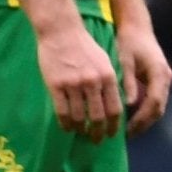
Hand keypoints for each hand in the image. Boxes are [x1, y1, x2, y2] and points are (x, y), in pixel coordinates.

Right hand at [36, 17, 123, 140]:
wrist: (61, 31)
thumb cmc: (84, 46)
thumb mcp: (104, 62)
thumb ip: (110, 82)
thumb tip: (115, 104)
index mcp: (108, 77)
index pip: (115, 109)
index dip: (114, 125)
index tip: (112, 134)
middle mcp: (92, 82)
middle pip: (98, 117)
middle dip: (98, 132)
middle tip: (97, 140)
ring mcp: (73, 84)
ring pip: (79, 117)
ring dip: (81, 129)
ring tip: (81, 133)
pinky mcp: (56, 85)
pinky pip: (62, 111)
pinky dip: (66, 123)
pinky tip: (67, 128)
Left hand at [117, 20, 171, 136]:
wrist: (137, 26)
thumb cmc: (128, 41)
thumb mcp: (124, 61)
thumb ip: (128, 82)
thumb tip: (129, 104)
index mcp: (159, 73)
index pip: (153, 102)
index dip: (141, 118)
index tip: (127, 130)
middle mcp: (166, 78)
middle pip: (159, 108)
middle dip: (144, 123)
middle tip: (127, 135)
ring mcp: (165, 79)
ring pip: (159, 106)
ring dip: (145, 119)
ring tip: (128, 130)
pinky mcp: (160, 79)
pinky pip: (156, 99)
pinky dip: (146, 110)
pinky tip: (131, 117)